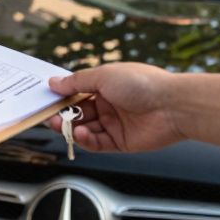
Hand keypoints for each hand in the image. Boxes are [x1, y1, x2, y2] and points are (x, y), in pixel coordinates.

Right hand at [44, 63, 185, 152]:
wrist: (173, 105)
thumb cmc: (141, 83)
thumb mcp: (103, 76)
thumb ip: (76, 82)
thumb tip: (53, 82)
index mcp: (105, 86)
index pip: (77, 93)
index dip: (62, 98)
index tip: (46, 101)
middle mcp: (109, 105)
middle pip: (79, 113)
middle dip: (63, 115)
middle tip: (50, 118)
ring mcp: (115, 124)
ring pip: (85, 129)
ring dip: (72, 128)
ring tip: (62, 126)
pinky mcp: (121, 142)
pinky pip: (97, 143)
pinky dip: (86, 140)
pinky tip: (80, 134)